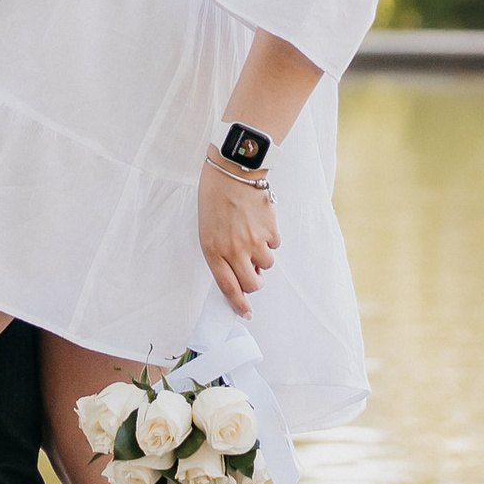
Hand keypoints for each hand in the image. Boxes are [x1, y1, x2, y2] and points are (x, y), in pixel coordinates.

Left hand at [199, 153, 279, 312]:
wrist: (233, 170)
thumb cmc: (216, 198)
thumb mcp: (208, 229)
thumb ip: (222, 253)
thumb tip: (242, 271)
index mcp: (213, 250)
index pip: (227, 287)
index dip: (238, 304)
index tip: (245, 314)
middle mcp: (234, 250)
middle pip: (252, 284)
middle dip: (255, 282)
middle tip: (253, 271)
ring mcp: (254, 241)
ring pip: (267, 265)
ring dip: (262, 256)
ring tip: (253, 234)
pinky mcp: (270, 230)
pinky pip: (275, 245)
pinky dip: (270, 238)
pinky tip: (259, 221)